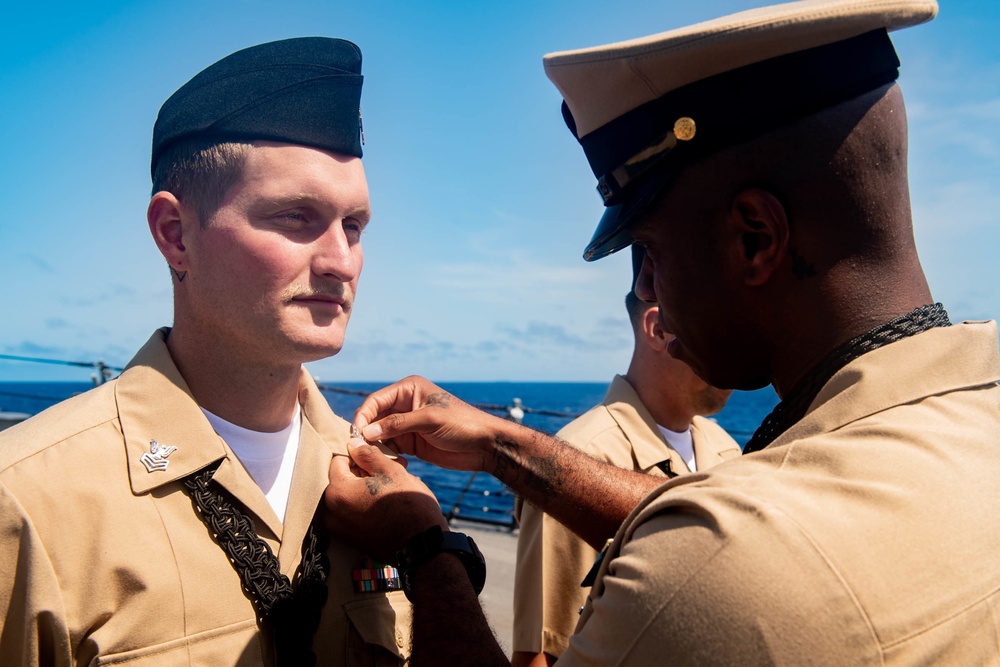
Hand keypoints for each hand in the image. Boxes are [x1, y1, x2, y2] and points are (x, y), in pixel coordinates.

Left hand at [324, 436, 446, 561]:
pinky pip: (353, 514)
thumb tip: (353, 444)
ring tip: (390, 487)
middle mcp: (332, 512)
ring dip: (365, 488)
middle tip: (388, 470)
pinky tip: (387, 503)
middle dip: (362, 472)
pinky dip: (365, 505)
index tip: (374, 455)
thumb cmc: (409, 507)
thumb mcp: (391, 471)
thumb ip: (367, 455)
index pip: (338, 461)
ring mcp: (340, 529)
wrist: (422, 547)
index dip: (357, 454)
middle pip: (342, 480)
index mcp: (338, 492)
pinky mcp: (350, 540)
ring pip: (349, 497)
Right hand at [354, 375, 511, 473]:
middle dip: (366, 433)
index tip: (357, 434)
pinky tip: (388, 463)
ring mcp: (407, 424)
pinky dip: (385, 455)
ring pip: (379, 434)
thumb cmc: (461, 424)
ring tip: (372, 459)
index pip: (375, 401)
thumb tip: (366, 432)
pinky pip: (390, 447)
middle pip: (374, 418)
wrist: (484, 445)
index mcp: (409, 389)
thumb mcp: (429, 420)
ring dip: (374, 446)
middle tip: (359, 450)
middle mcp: (404, 405)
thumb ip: (397, 425)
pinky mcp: (411, 442)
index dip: (363, 416)